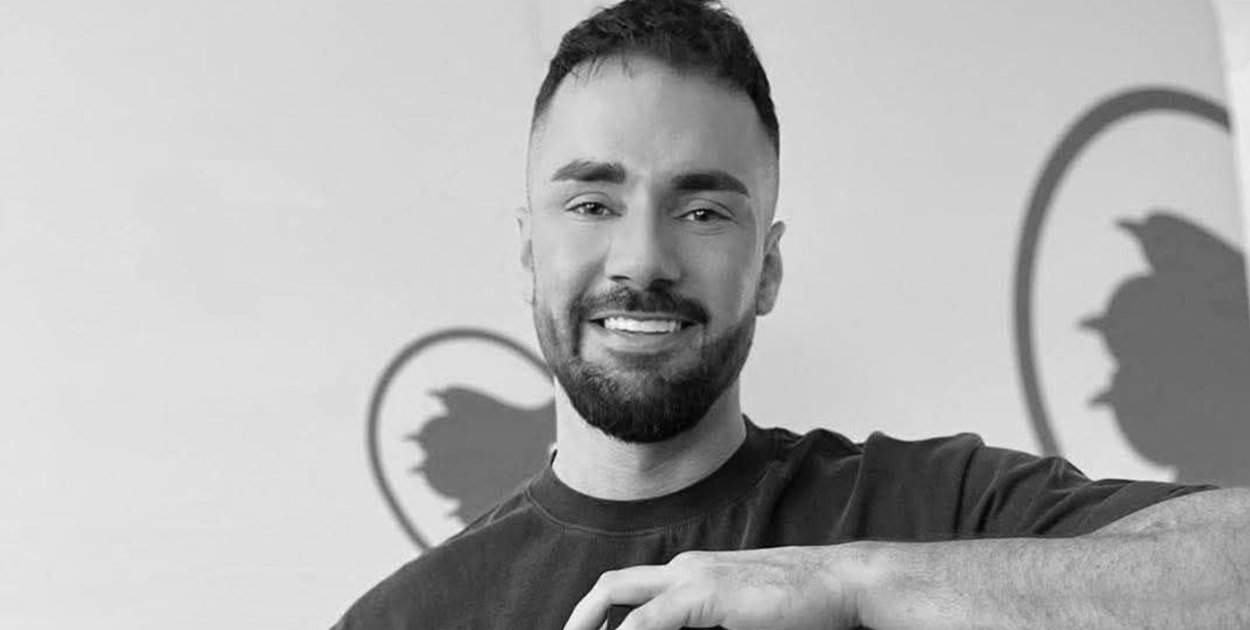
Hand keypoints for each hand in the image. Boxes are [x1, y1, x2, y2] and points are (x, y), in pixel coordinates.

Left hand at [561, 546, 863, 629]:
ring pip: (618, 597)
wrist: (840, 584)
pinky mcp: (704, 594)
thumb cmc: (800, 607)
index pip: (631, 592)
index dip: (603, 620)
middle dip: (580, 620)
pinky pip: (646, 623)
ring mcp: (692, 577)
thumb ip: (706, 626)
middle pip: (612, 587)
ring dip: (592, 627)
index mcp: (691, 574)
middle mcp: (684, 569)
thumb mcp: (740, 620)